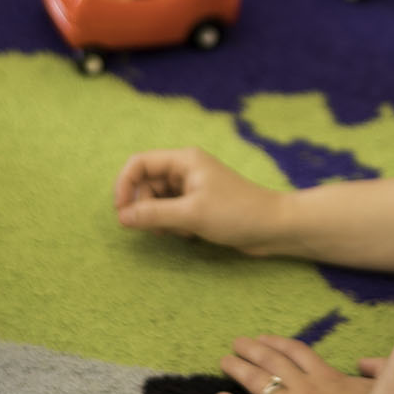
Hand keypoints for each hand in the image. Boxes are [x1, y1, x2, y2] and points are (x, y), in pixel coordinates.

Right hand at [113, 148, 284, 254]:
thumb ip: (153, 214)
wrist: (273, 227)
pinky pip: (172, 213)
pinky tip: (191, 234)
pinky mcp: (198, 205)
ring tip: (183, 231)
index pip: (139, 163)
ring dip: (162, 220)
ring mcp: (192, 188)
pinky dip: (174, 225)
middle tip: (160, 229)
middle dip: (147, 208)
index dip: (124, 185)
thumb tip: (121, 217)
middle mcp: (185, 169)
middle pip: (146, 185)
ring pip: (158, 202)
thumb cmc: (236, 213)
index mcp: (184, 160)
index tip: (121, 212)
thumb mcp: (190, 214)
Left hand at [216, 334, 388, 393]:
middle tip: (238, 342)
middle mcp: (304, 388)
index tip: (265, 338)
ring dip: (238, 369)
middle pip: (272, 361)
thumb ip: (379, 369)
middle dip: (253, 349)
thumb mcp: (388, 385)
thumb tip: (367, 361)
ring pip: (257, 381)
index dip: (279, 344)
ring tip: (224, 360)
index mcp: (328, 377)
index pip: (298, 353)